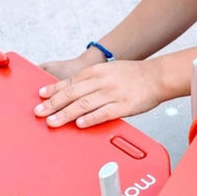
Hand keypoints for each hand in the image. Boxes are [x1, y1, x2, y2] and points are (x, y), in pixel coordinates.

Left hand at [34, 59, 164, 127]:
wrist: (157, 76)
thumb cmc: (133, 75)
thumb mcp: (108, 71)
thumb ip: (91, 81)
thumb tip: (72, 93)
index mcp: (96, 72)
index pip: (69, 82)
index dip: (53, 89)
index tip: (40, 96)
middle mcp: (101, 82)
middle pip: (72, 93)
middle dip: (53, 103)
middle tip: (39, 112)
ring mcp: (112, 94)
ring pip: (83, 104)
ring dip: (65, 113)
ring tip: (52, 122)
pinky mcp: (123, 106)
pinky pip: (103, 113)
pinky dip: (89, 118)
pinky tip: (79, 124)